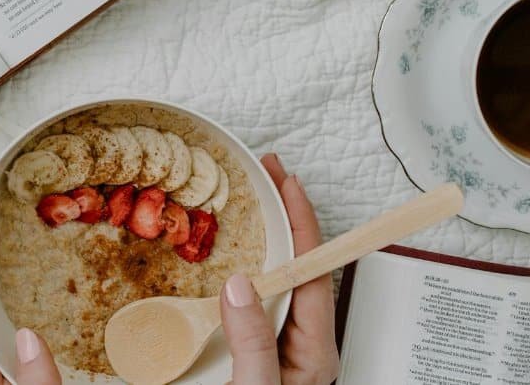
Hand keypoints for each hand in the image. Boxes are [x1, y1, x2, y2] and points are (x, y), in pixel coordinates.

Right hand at [219, 153, 340, 384]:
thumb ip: (251, 342)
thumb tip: (241, 282)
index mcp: (314, 349)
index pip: (314, 269)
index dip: (303, 219)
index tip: (287, 180)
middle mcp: (298, 344)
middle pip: (298, 266)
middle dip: (284, 216)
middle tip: (264, 174)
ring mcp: (274, 348)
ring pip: (273, 282)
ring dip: (260, 239)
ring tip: (243, 203)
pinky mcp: (248, 355)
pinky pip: (245, 304)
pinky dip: (234, 271)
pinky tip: (215, 260)